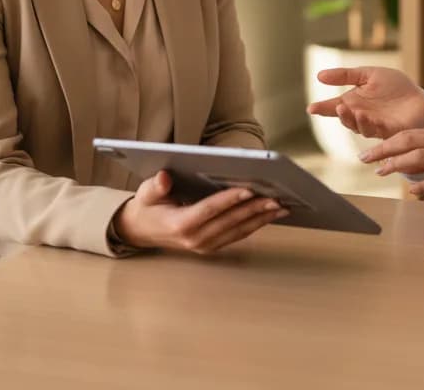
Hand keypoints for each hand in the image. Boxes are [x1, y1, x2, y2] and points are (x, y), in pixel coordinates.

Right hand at [112, 171, 286, 253]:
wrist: (142, 230)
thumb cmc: (147, 206)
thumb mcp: (146, 192)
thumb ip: (155, 185)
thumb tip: (164, 178)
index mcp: (180, 224)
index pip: (209, 210)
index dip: (229, 200)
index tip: (248, 190)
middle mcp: (195, 239)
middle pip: (230, 221)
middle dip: (254, 209)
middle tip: (276, 196)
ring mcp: (205, 245)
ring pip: (239, 230)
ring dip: (261, 218)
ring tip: (281, 205)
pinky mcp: (213, 246)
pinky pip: (238, 234)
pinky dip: (256, 224)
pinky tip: (271, 214)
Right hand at [306, 66, 423, 139]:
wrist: (420, 98)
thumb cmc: (396, 88)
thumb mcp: (369, 74)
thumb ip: (346, 75)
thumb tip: (319, 75)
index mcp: (355, 103)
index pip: (335, 107)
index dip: (323, 108)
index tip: (311, 108)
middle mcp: (362, 116)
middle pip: (346, 119)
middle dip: (340, 114)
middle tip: (337, 107)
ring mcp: (375, 125)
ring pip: (359, 127)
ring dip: (353, 120)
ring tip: (348, 109)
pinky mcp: (390, 131)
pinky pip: (376, 130)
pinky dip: (368, 124)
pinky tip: (364, 116)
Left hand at [360, 128, 423, 201]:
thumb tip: (401, 164)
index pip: (406, 134)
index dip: (385, 142)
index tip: (368, 152)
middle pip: (407, 141)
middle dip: (383, 150)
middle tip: (365, 159)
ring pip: (418, 156)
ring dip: (396, 164)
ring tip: (381, 172)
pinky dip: (422, 184)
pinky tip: (411, 191)